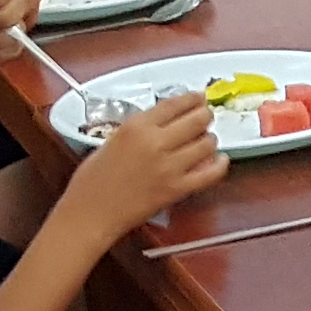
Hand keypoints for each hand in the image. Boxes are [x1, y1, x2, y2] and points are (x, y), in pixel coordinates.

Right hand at [66, 87, 226, 235]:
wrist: (90, 212)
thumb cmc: (92, 180)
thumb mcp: (111, 141)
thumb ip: (139, 130)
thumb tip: (164, 124)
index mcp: (136, 126)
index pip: (174, 104)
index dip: (192, 99)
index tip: (199, 97)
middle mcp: (155, 142)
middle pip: (196, 119)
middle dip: (205, 115)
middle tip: (206, 117)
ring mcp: (168, 166)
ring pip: (206, 143)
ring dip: (210, 139)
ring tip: (207, 141)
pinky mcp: (176, 189)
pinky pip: (209, 173)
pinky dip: (220, 165)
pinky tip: (221, 160)